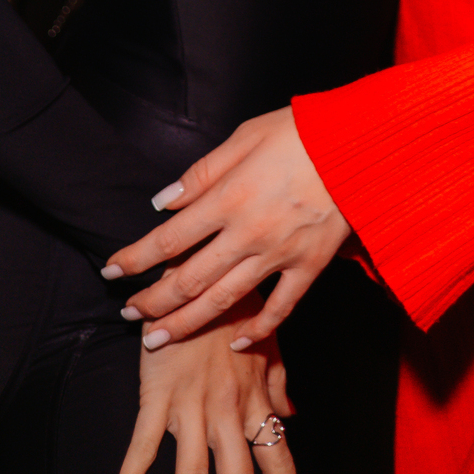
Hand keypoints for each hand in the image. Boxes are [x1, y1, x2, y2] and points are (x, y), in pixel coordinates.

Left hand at [104, 108, 349, 348]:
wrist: (362, 142)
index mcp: (230, 196)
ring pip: (224, 301)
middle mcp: (249, 233)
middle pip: (189, 280)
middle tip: (129, 315)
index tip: (111, 271)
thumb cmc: (302, 131)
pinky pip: (281, 308)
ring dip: (186, 324)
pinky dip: (258, 330)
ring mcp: (281, 254)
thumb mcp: (246, 135)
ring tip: (157, 340)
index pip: (168, 238)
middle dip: (152, 302)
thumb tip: (162, 201)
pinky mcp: (311, 265)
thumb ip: (203, 172)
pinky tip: (236, 343)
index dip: (134, 258)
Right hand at [113, 289, 296, 473]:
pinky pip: (144, 446)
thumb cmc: (232, 303)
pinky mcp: (158, 396)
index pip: (277, 457)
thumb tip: (291, 419)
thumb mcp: (265, 340)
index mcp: (254, 401)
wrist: (196, 269)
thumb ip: (277, 384)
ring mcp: (192, 406)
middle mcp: (228, 411)